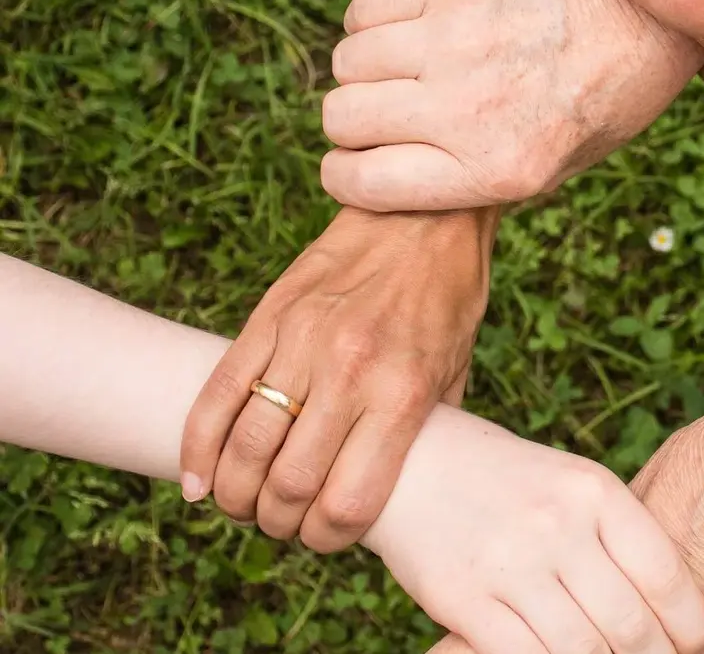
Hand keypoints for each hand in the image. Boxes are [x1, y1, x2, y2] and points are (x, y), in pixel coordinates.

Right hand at [180, 207, 493, 550]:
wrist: (421, 215)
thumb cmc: (447, 299)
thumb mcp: (456, 372)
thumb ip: (424, 432)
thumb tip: (399, 490)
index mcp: (402, 394)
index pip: (348, 502)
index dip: (328, 538)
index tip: (325, 538)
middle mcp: (349, 372)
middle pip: (288, 485)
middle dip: (278, 523)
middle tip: (282, 524)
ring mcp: (302, 342)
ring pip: (245, 446)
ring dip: (236, 494)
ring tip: (243, 504)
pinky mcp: (268, 317)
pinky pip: (217, 394)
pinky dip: (198, 447)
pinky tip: (198, 480)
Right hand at [319, 0, 703, 210]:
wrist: (649, 14)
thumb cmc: (602, 98)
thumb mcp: (555, 169)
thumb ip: (475, 181)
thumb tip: (393, 182)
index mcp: (496, 170)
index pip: (362, 183)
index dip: (346, 176)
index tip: (354, 165)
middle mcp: (470, 109)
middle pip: (343, 118)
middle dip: (352, 123)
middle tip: (384, 114)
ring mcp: (459, 40)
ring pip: (348, 61)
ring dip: (363, 70)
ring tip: (401, 68)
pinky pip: (366, 7)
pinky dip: (370, 22)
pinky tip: (407, 28)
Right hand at [362, 407, 703, 653]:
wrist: (411, 464)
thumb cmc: (508, 482)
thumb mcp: (572, 485)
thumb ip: (617, 537)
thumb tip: (672, 610)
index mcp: (594, 491)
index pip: (665, 576)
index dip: (692, 626)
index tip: (698, 647)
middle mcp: (556, 525)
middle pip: (630, 624)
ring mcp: (509, 564)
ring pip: (583, 650)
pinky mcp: (464, 600)